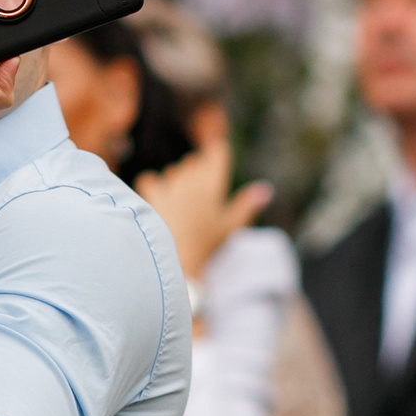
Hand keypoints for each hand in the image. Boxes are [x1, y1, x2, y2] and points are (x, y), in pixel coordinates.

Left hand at [135, 131, 271, 283]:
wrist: (178, 261)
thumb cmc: (208, 245)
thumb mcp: (231, 226)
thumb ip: (247, 204)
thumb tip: (266, 189)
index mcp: (213, 184)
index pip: (217, 154)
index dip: (216, 154)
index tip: (216, 157)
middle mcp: (192, 180)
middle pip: (194, 162)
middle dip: (198, 171)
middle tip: (201, 195)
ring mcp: (170, 187)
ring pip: (174, 170)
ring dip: (178, 179)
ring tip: (183, 201)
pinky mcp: (152, 196)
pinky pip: (149, 179)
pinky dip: (153, 185)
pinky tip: (157, 197)